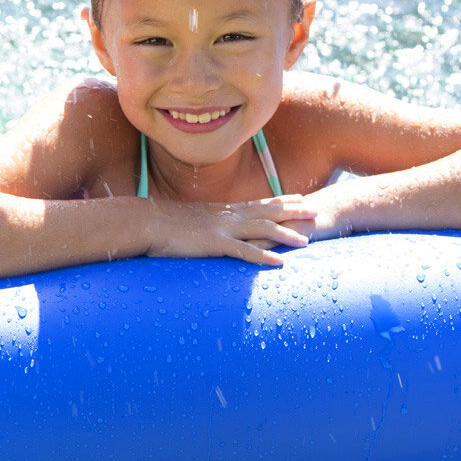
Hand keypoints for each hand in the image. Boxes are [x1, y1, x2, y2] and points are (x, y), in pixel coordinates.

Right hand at [145, 196, 318, 265]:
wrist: (144, 222)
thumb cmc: (159, 223)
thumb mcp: (186, 220)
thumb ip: (201, 223)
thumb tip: (204, 229)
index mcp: (221, 211)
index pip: (257, 203)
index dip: (279, 201)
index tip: (298, 197)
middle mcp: (226, 216)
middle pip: (266, 211)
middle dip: (293, 211)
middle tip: (315, 210)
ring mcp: (221, 229)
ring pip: (261, 229)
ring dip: (285, 234)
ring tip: (306, 241)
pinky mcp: (213, 244)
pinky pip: (243, 251)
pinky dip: (263, 256)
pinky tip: (279, 263)